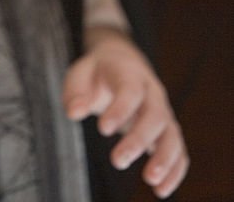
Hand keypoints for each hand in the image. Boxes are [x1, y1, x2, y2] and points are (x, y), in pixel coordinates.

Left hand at [63, 28, 187, 198]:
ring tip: (150, 180)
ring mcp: (164, 111)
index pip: (130, 90)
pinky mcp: (168, 131)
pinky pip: (179, 150)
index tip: (103, 129)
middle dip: (139, 139)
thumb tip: (74, 113)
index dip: (120, 110)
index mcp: (130, 73)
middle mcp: (152, 92)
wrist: (122, 64)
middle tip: (117, 161)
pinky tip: (161, 190)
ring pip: (172, 134)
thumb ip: (76, 93)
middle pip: (155, 115)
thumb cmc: (98, 73)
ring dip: (165, 159)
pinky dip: (175, 171)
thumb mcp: (80, 73)